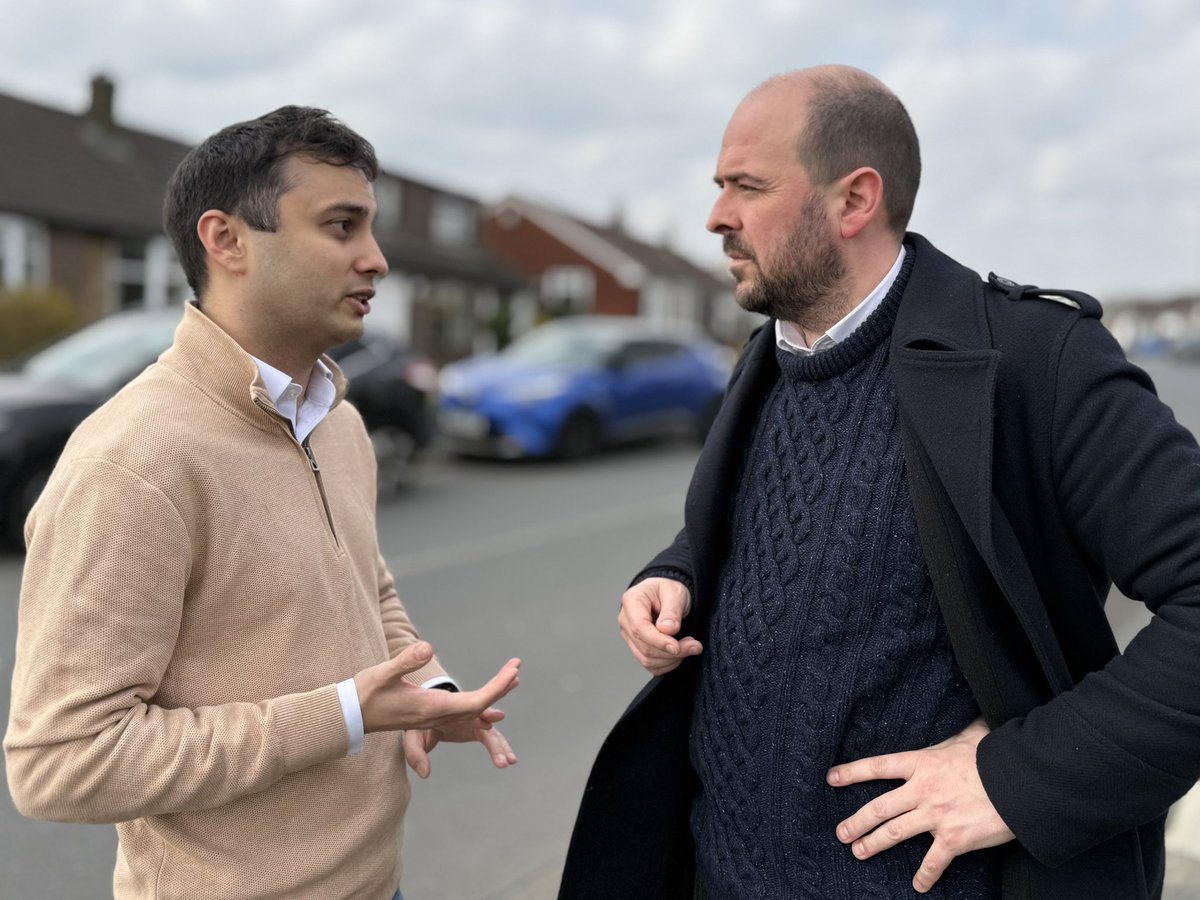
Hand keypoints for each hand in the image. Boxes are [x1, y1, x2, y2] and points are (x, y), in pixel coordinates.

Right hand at [354, 641, 519, 733]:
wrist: (349, 716)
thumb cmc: (364, 693)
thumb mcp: (382, 674)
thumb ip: (405, 661)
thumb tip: (428, 647)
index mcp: (431, 708)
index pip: (475, 702)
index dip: (497, 688)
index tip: (513, 670)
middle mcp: (436, 717)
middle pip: (479, 706)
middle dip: (500, 687)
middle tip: (517, 666)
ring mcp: (433, 718)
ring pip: (472, 710)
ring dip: (493, 693)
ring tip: (512, 677)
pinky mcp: (428, 715)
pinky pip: (462, 711)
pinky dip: (479, 699)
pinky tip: (487, 694)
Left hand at [404, 715, 516, 778]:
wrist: (425, 716)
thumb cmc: (419, 724)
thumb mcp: (413, 735)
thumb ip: (416, 752)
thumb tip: (425, 774)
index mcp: (454, 710)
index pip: (472, 710)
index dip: (485, 714)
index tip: (497, 718)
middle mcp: (469, 714)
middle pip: (488, 725)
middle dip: (496, 741)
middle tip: (505, 757)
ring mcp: (476, 722)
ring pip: (493, 735)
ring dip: (503, 747)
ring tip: (511, 762)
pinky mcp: (478, 730)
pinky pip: (493, 740)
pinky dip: (501, 749)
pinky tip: (508, 761)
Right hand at [617, 577, 701, 674]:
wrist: (665, 596)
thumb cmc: (668, 591)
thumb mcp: (675, 592)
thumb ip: (672, 610)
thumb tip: (667, 629)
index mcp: (632, 601)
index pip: (640, 627)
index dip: (658, 641)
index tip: (677, 647)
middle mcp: (626, 620)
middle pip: (644, 646)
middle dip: (671, 651)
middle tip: (695, 646)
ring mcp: (629, 635)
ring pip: (646, 658)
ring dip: (671, 659)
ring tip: (691, 646)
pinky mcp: (636, 647)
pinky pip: (650, 664)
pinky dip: (667, 664)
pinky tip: (680, 654)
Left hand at [826, 718, 1014, 893]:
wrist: (1021, 781)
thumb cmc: (996, 755)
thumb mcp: (970, 735)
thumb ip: (957, 735)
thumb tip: (967, 724)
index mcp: (922, 763)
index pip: (878, 766)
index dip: (852, 772)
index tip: (832, 779)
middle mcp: (922, 790)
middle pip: (879, 807)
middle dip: (856, 821)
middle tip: (841, 832)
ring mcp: (936, 816)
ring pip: (895, 833)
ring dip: (873, 844)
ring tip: (858, 852)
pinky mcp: (954, 839)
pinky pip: (933, 862)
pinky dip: (924, 876)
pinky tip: (918, 886)